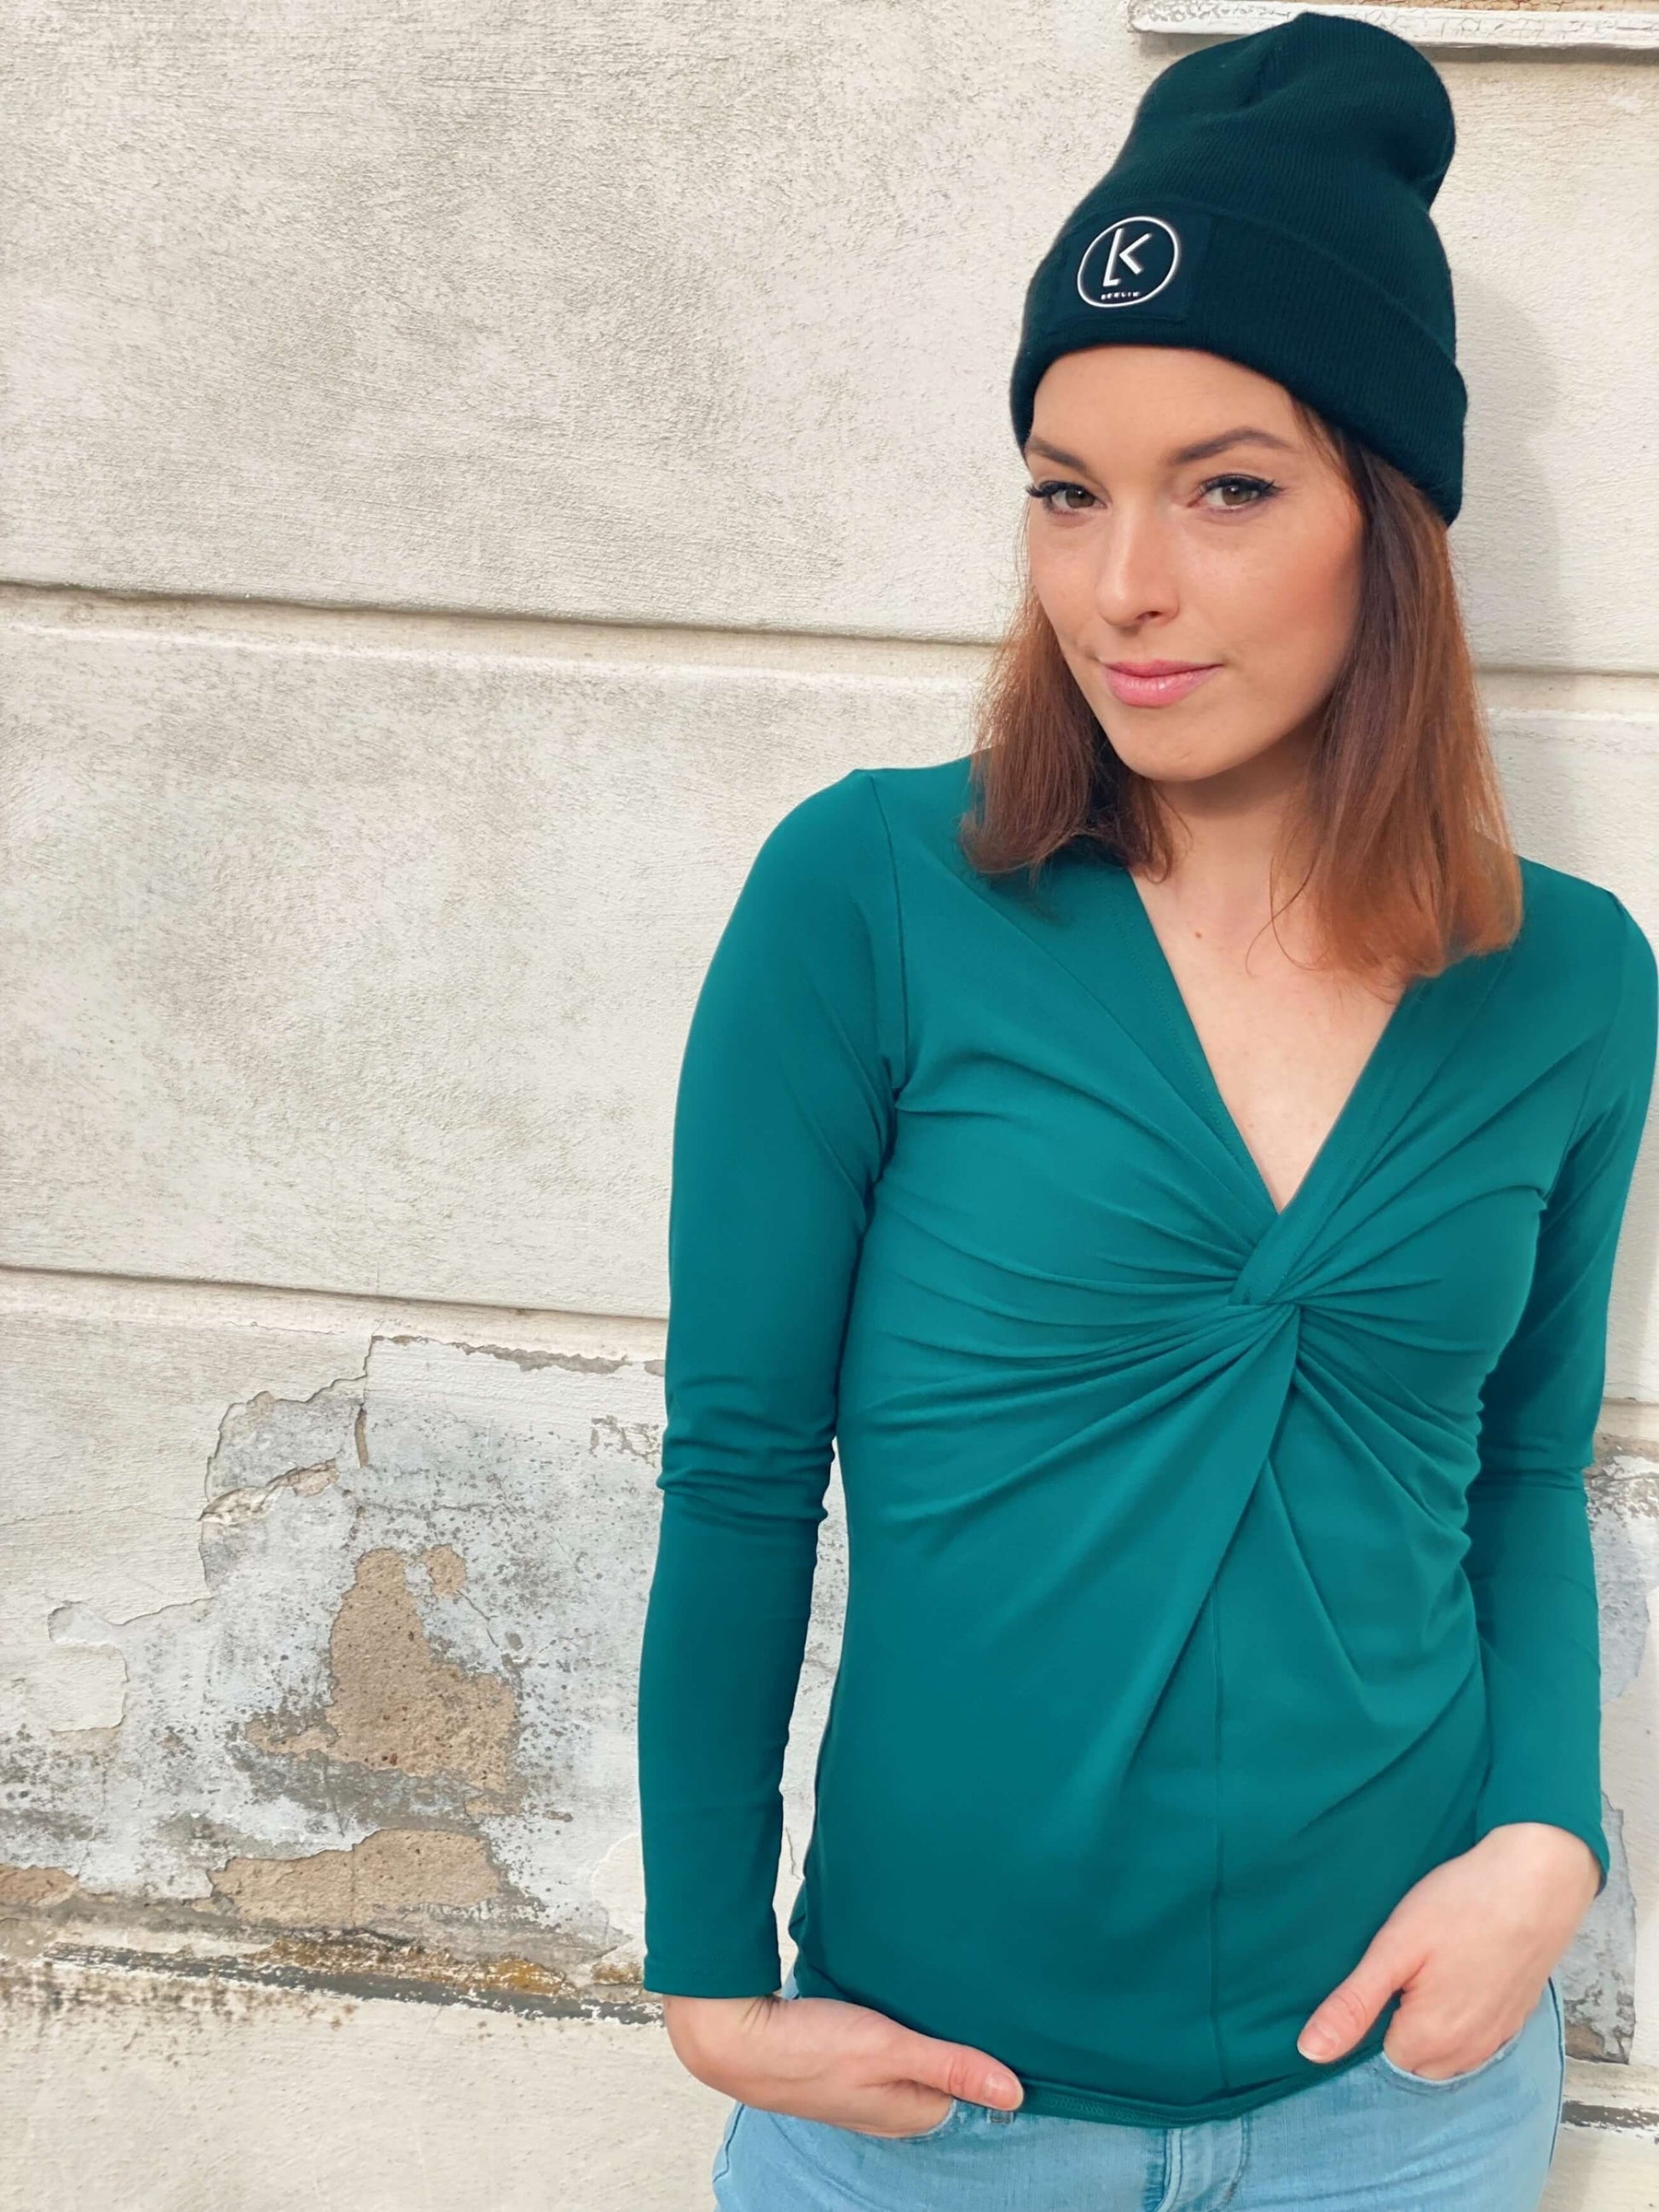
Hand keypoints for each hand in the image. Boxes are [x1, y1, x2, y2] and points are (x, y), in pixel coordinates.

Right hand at [660, 1985, 1024, 2137]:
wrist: (734, 2038)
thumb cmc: (809, 2048)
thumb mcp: (889, 2050)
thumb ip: (950, 2066)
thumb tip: (1016, 2094)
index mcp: (907, 2114)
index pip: (965, 2090)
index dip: (977, 2054)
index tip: (986, 2017)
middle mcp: (886, 2109)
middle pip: (935, 2074)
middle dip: (944, 2038)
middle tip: (952, 1996)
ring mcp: (858, 2089)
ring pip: (904, 2059)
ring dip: (911, 2028)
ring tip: (915, 1991)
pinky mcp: (835, 2064)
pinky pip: (876, 2048)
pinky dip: (882, 2023)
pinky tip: (877, 1999)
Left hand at [1296, 1823, 1599, 2075]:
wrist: (1537, 1880)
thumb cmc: (1461, 1905)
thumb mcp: (1394, 1948)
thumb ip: (1354, 2005)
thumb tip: (1310, 2051)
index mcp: (1431, 2040)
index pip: (1380, 2055)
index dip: (1372, 2015)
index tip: (1382, 1975)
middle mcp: (1468, 2052)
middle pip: (1415, 2061)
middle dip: (1400, 2026)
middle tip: (1405, 1968)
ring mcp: (1498, 2037)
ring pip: (1447, 2054)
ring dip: (1432, 2026)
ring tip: (1431, 1970)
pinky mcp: (1517, 2018)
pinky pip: (1477, 2039)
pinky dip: (1462, 2019)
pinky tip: (1460, 1975)